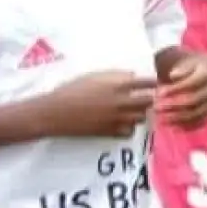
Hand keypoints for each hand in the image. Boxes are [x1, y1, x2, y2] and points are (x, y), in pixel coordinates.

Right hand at [41, 71, 158, 137]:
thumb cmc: (71, 90)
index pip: (148, 82)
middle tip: (141, 99)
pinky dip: (129, 128)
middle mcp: (122, 101)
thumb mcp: (93, 76)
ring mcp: (118, 118)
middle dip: (148, 99)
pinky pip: (130, 131)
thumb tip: (133, 76)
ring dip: (139, 113)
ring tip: (130, 111)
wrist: (54, 112)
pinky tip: (121, 123)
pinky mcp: (111, 132)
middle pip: (149, 101)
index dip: (152, 83)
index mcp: (118, 84)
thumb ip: (116, 76)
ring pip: (142, 117)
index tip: (151, 85)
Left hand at [155, 52, 206, 129]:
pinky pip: (201, 122)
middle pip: (195, 100)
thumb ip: (180, 69)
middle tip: (156, 108)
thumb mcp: (185, 62)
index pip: (193, 83)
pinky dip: (187, 126)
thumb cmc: (190, 66)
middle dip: (173, 105)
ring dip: (177, 118)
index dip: (176, 89)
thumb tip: (173, 76)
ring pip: (197, 114)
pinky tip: (173, 127)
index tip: (158, 93)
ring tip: (160, 120)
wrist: (206, 71)